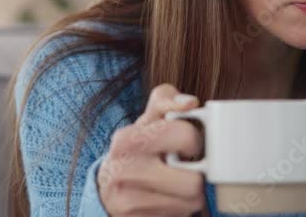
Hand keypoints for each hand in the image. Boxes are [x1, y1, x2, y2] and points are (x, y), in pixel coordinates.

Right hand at [98, 84, 205, 216]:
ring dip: (191, 195)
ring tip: (177, 184)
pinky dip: (180, 209)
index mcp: (127, 139)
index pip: (186, 136)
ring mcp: (128, 201)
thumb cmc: (136, 149)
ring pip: (191, 203)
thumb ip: (167, 100)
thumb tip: (190, 102)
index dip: (196, 141)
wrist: (107, 187)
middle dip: (198, 175)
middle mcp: (124, 170)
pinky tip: (168, 199)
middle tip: (187, 168)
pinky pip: (180, 216)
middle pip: (194, 183)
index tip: (187, 145)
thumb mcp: (146, 119)